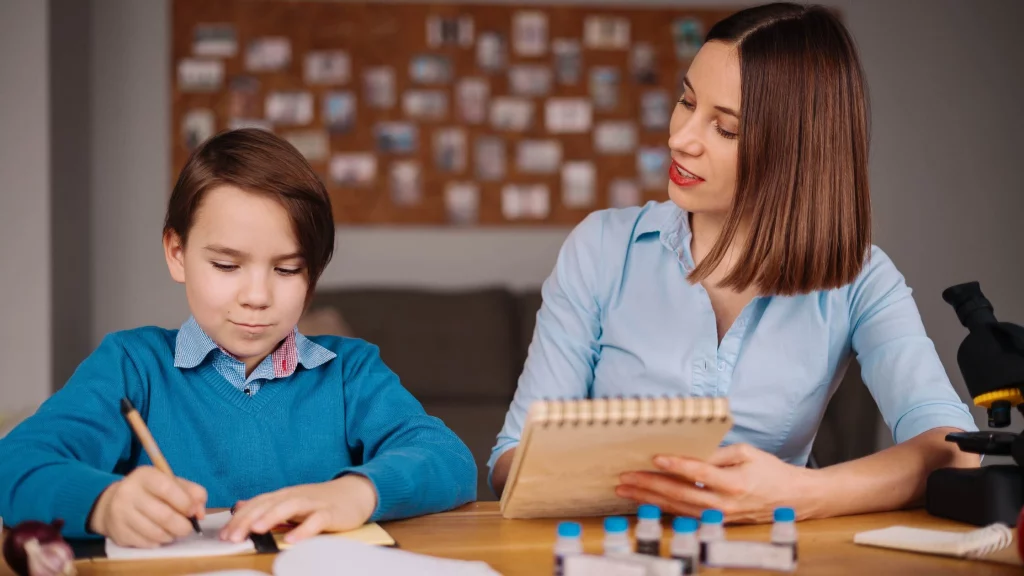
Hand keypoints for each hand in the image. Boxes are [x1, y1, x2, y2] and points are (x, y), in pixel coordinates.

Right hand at [89, 466, 207, 547]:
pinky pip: (146, 543)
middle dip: (182, 526)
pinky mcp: (118, 533)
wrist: (112, 503)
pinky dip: (159, 542)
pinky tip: (160, 535)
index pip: (167, 489)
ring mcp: (120, 514)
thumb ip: (191, 492)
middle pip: (163, 516)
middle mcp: (129, 493)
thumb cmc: (150, 492)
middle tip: (188, 528)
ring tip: (174, 532)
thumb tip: (200, 512)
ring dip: (171, 536)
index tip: (193, 511)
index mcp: (145, 476)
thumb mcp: (170, 483)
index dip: (185, 502)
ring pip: (155, 533)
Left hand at [220, 474, 377, 544]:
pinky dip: (304, 529)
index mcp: (284, 495)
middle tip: (232, 537)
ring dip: (271, 517)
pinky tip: (293, 540)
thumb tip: (240, 506)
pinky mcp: (330, 513)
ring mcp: (313, 503)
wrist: (355, 493)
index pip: (257, 504)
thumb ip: (267, 505)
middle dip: (248, 520)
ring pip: (289, 507)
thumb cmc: (321, 502)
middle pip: (268, 504)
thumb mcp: (291, 501)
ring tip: (256, 531)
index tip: (223, 534)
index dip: (239, 518)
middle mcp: (296, 496)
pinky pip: (316, 520)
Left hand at [616, 443, 816, 523]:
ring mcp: (719, 517)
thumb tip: (688, 452)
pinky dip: (662, 508)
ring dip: (649, 498)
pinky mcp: (716, 523)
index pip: (699, 473)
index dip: (675, 465)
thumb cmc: (770, 471)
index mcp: (734, 483)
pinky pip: (684, 515)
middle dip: (649, 484)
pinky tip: (645, 501)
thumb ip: (717, 453)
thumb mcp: (746, 453)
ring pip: (677, 508)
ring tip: (626, 489)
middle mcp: (724, 504)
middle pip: (680, 494)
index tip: (654, 457)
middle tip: (625, 476)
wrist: (793, 498)